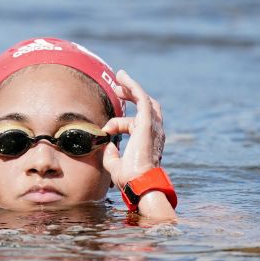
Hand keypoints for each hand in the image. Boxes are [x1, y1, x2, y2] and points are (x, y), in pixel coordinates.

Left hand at [101, 71, 175, 218]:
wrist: (139, 183)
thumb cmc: (130, 179)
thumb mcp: (115, 166)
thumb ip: (111, 156)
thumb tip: (107, 146)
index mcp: (148, 141)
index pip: (134, 124)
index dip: (117, 124)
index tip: (105, 131)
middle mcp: (154, 132)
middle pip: (146, 106)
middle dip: (132, 95)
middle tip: (117, 88)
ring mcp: (153, 127)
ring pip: (145, 99)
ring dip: (132, 87)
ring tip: (120, 77)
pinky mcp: (147, 123)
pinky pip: (142, 98)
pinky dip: (133, 87)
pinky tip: (123, 77)